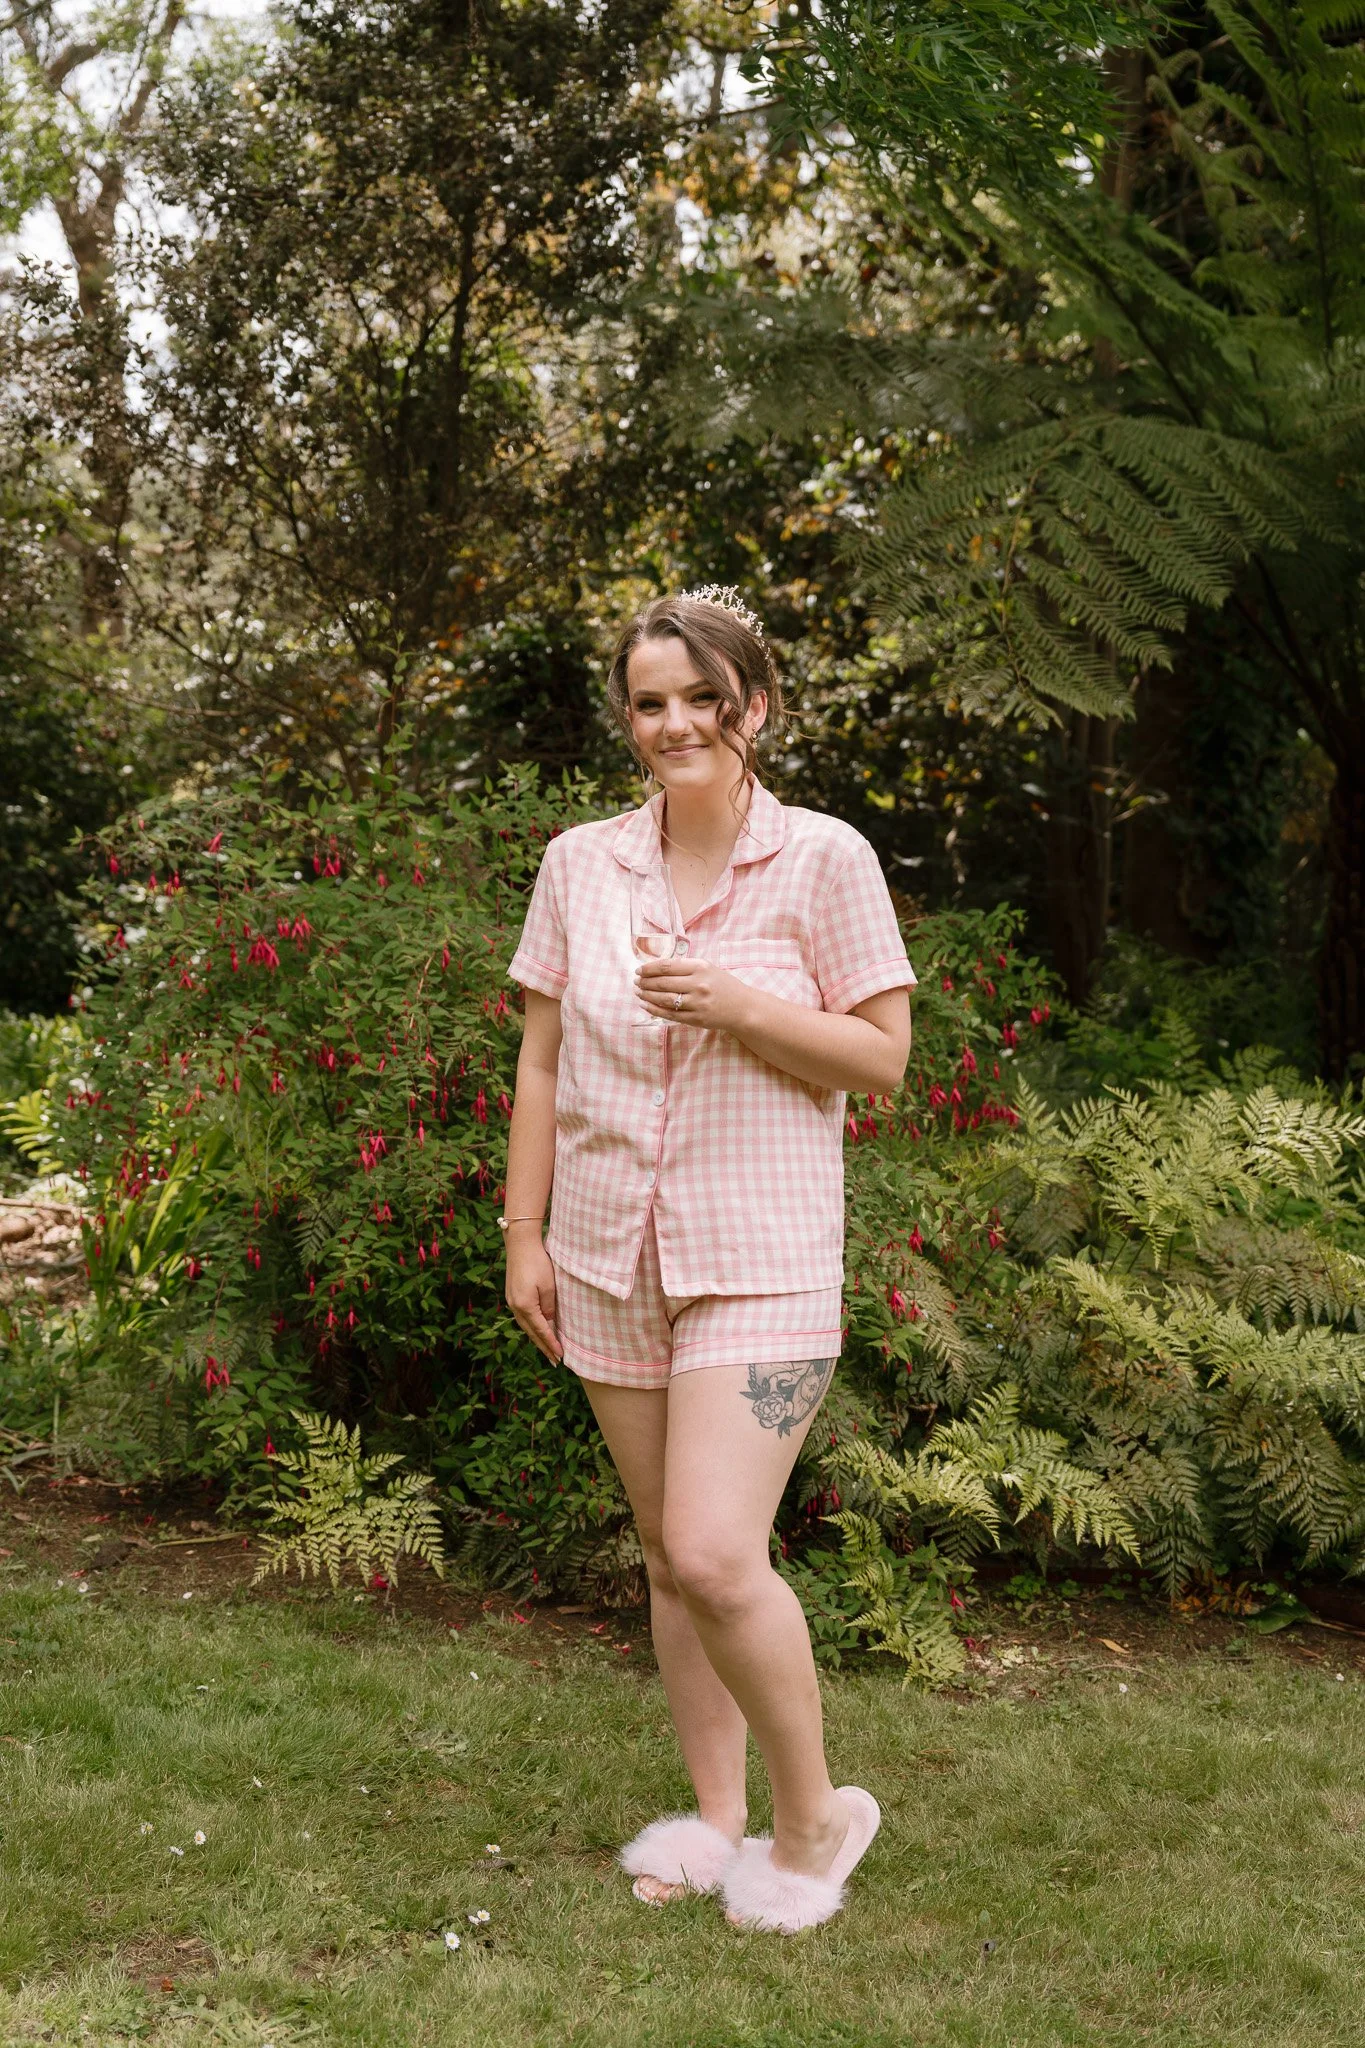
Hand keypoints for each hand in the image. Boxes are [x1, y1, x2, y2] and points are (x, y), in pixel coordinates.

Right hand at [505, 1238, 561, 1361]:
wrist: (520, 1244)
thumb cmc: (538, 1262)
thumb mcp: (549, 1286)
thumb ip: (550, 1307)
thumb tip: (550, 1321)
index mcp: (525, 1306)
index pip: (541, 1331)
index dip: (551, 1344)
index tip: (560, 1356)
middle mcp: (515, 1307)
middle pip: (531, 1332)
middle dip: (543, 1347)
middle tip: (555, 1361)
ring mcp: (511, 1301)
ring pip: (526, 1326)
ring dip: (537, 1338)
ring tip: (547, 1349)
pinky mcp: (512, 1295)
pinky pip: (523, 1317)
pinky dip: (532, 1327)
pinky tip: (537, 1330)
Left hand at [633, 953, 751, 1031]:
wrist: (743, 1007)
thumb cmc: (723, 985)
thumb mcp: (708, 968)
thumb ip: (686, 966)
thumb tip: (657, 967)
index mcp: (700, 967)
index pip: (667, 966)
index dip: (649, 968)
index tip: (639, 970)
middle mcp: (698, 984)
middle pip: (662, 983)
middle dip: (645, 982)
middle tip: (636, 982)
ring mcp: (697, 1003)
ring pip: (664, 999)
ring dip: (647, 996)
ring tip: (638, 993)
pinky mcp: (696, 1019)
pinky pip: (670, 1014)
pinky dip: (655, 1009)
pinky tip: (646, 1005)